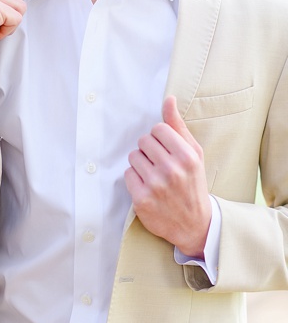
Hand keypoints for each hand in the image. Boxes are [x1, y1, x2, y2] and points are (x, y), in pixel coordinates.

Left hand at [124, 96, 210, 257]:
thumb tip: (168, 99)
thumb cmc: (193, 183)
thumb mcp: (194, 154)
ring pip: (133, 157)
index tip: (166, 150)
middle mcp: (172, 170)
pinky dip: (135, 179)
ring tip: (154, 175)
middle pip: (143, 141)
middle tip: (160, 164)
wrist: (195, 223)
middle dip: (149, 150)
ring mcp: (155, 185)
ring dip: (141, 164)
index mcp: (188, 156)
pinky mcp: (141, 199)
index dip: (159, 138)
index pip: (158, 129)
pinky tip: (147, 187)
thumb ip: (178, 126)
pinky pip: (127, 174)